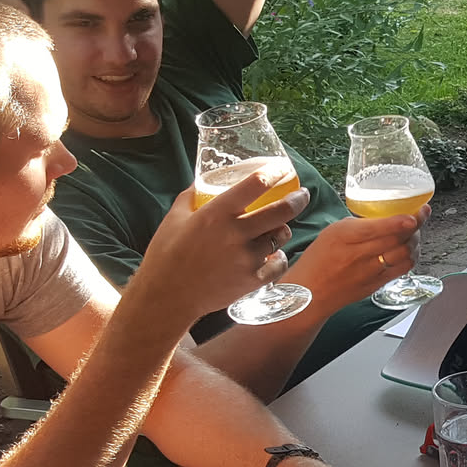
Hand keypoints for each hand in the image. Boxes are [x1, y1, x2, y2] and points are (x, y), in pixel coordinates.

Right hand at [133, 173, 303, 331]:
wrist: (166, 297)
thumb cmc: (166, 254)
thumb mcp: (175, 216)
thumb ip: (193, 195)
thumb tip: (207, 178)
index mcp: (217, 213)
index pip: (256, 183)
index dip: (275, 172)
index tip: (283, 168)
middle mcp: (236, 233)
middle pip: (282, 210)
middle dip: (298, 200)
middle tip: (301, 196)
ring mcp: (247, 258)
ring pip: (281, 236)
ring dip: (282, 230)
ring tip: (277, 229)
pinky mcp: (252, 279)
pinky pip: (280, 263)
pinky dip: (278, 257)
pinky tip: (272, 255)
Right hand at [287, 206, 428, 308]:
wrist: (309, 293)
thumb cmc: (319, 259)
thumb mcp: (332, 232)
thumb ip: (360, 224)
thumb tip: (388, 216)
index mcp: (344, 236)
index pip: (378, 228)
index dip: (401, 221)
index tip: (416, 214)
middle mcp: (358, 255)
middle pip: (397, 240)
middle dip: (416, 226)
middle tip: (422, 214)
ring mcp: (369, 273)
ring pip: (404, 255)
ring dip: (415, 241)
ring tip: (415, 232)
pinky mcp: (375, 286)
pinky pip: (402, 270)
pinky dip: (411, 257)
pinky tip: (410, 249)